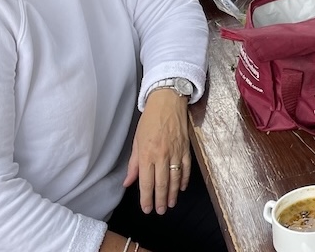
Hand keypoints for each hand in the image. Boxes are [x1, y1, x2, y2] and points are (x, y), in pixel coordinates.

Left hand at [125, 89, 190, 214]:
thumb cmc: (150, 120)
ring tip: (170, 204)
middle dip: (160, 200)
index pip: (146, 182)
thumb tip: (128, 182)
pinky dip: (184, 179)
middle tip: (160, 211)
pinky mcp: (185, 148)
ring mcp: (175, 152)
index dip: (146, 198)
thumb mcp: (136, 141)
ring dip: (173, 194)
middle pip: (161, 184)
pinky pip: (186, 168)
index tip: (147, 208)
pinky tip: (181, 188)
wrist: (168, 102)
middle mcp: (161, 156)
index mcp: (146, 154)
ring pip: (175, 179)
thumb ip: (133, 163)